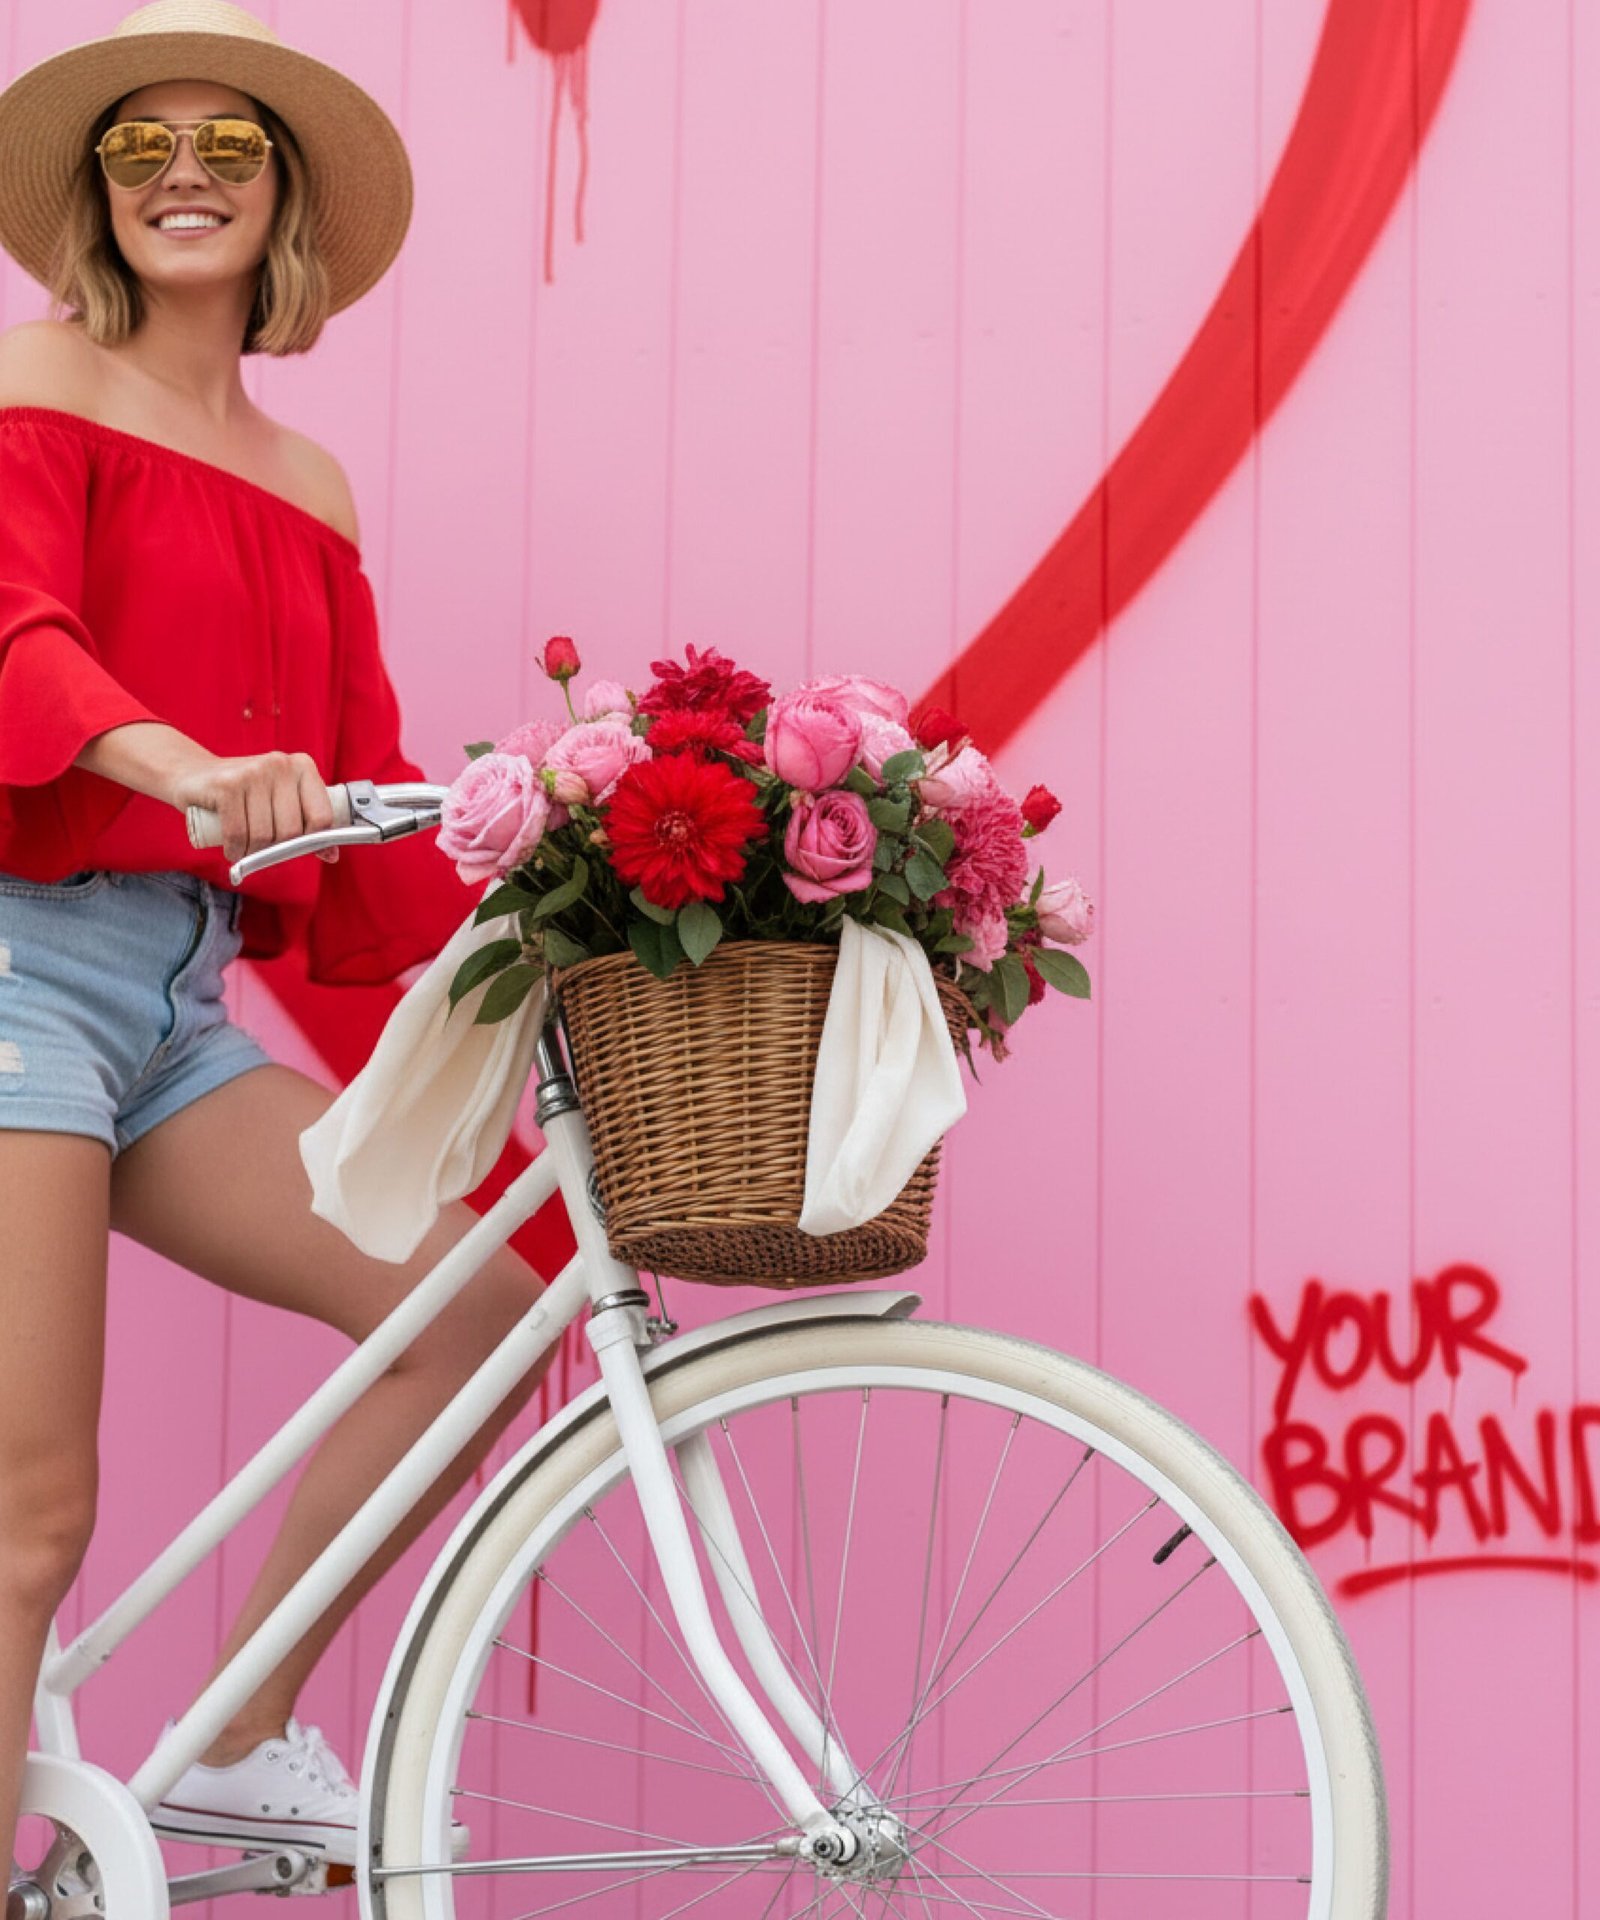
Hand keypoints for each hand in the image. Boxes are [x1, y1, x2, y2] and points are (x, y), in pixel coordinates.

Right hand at [167, 750, 342, 863]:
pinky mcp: (227, 785)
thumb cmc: (243, 795)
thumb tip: (332, 856)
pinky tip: (231, 848)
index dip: (310, 841)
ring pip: (264, 835)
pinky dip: (235, 850)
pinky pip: (238, 834)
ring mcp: (253, 772)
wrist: (192, 774)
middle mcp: (280, 764)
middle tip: (262, 845)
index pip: (322, 817)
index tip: (294, 845)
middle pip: (292, 831)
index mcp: (302, 766)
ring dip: (252, 852)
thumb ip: (307, 826)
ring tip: (244, 845)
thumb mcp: (279, 803)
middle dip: (276, 848)